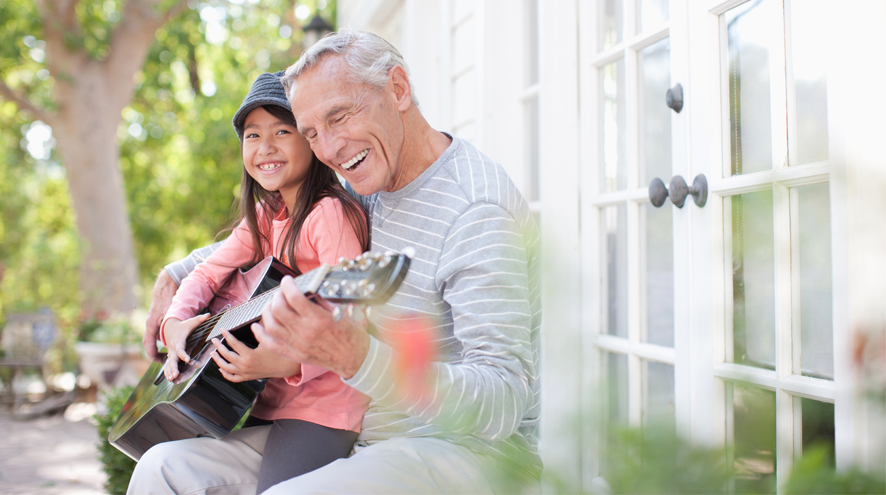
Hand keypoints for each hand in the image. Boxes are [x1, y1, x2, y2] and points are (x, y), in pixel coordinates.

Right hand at [144, 270, 177, 362]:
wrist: (164, 288)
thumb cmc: (167, 299)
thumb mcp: (171, 313)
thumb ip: (175, 323)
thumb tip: (180, 333)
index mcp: (151, 324)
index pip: (149, 344)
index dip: (153, 354)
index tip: (160, 361)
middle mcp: (149, 324)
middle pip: (148, 343)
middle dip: (154, 354)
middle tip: (163, 361)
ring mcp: (151, 322)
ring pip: (151, 339)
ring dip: (157, 347)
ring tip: (166, 355)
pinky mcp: (154, 320)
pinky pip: (154, 334)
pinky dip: (159, 340)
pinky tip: (168, 343)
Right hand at [162, 314, 209, 381]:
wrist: (170, 328)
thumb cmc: (183, 326)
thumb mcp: (190, 322)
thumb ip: (199, 319)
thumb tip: (208, 314)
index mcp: (179, 341)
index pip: (180, 349)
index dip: (183, 354)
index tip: (187, 359)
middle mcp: (173, 349)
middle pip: (173, 359)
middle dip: (173, 367)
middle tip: (175, 375)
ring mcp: (171, 353)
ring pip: (169, 364)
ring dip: (170, 372)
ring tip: (172, 379)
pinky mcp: (170, 356)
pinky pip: (168, 365)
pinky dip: (168, 372)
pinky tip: (170, 379)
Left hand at [210, 329, 301, 381]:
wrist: (285, 366)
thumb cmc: (279, 352)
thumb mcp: (270, 340)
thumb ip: (260, 331)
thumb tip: (252, 323)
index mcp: (250, 355)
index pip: (234, 343)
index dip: (227, 335)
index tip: (222, 329)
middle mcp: (245, 365)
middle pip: (227, 355)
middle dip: (219, 346)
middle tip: (214, 340)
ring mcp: (246, 373)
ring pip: (226, 368)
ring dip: (218, 360)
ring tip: (213, 353)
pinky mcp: (248, 377)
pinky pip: (232, 378)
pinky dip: (225, 374)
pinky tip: (220, 368)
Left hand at [252, 276, 369, 378]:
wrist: (354, 360)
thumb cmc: (352, 336)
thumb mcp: (343, 311)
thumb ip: (324, 300)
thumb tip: (309, 290)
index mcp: (318, 319)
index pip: (294, 297)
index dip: (287, 285)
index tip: (287, 281)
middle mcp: (305, 332)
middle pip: (278, 309)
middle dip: (276, 296)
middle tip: (281, 292)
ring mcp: (298, 344)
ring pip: (271, 325)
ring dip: (267, 311)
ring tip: (271, 305)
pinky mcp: (294, 354)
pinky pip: (271, 344)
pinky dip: (261, 334)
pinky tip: (257, 326)